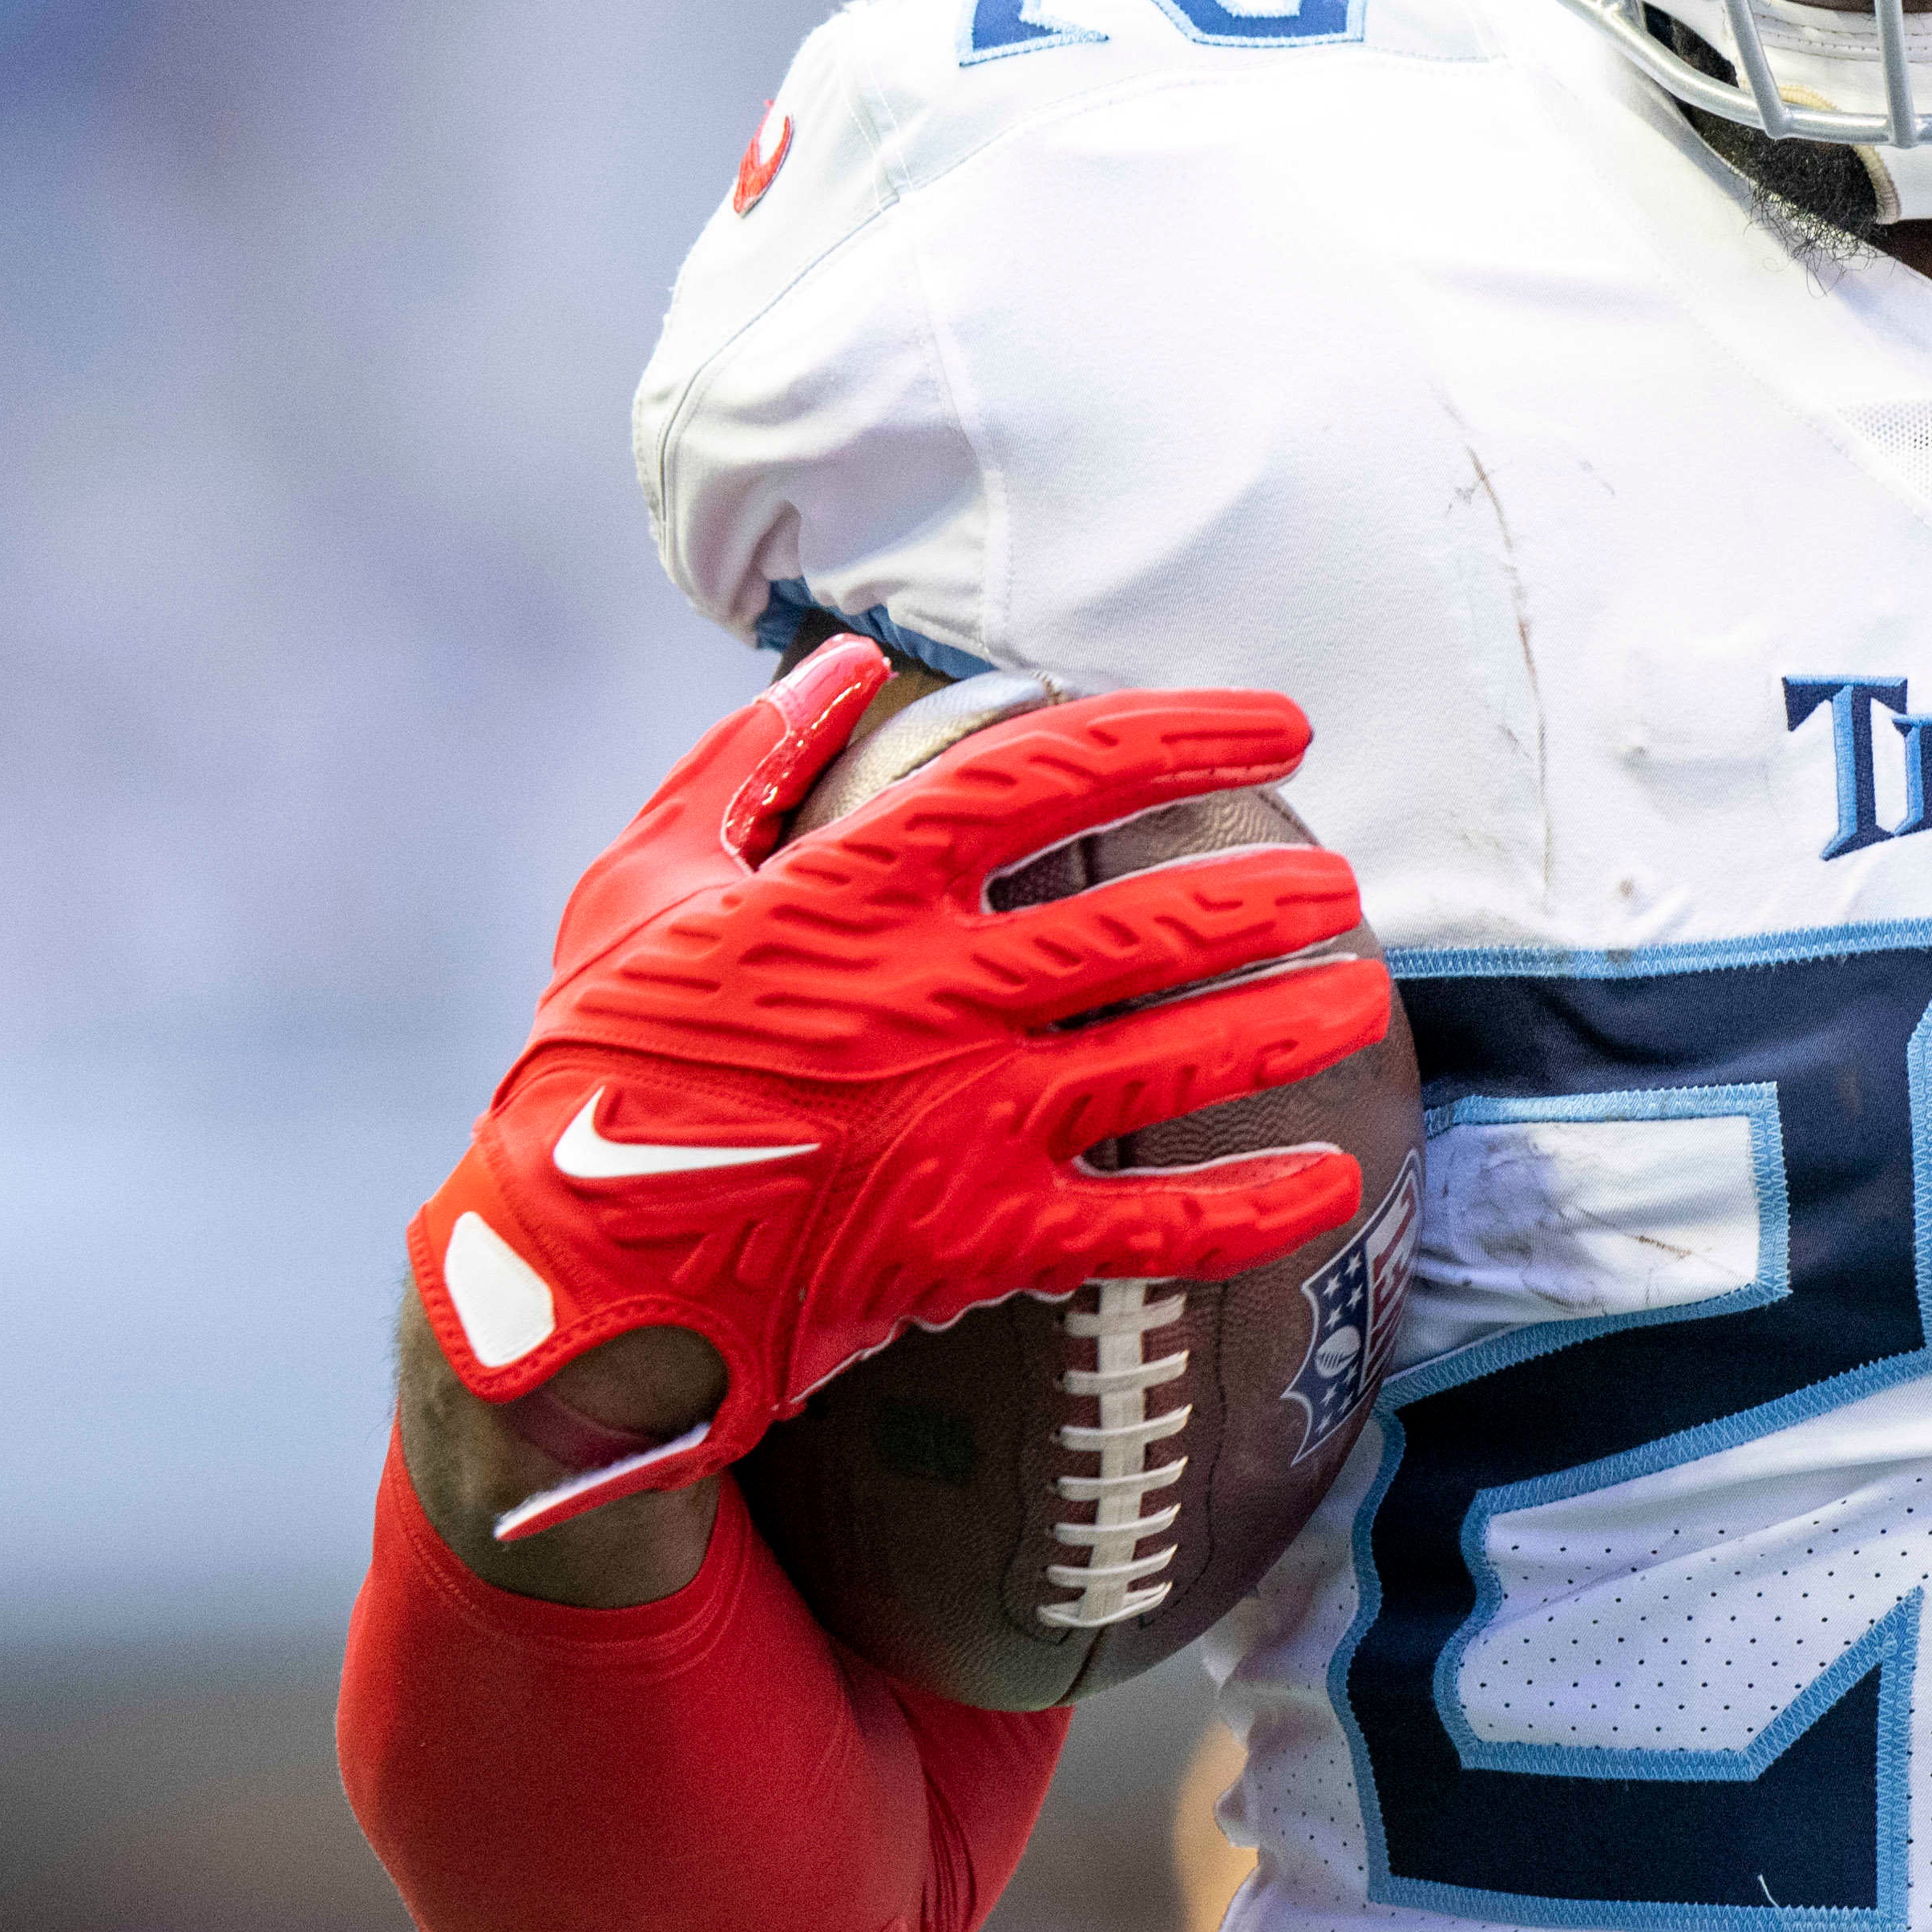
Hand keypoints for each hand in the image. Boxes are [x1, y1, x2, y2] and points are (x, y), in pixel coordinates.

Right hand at [403, 641, 1391, 1537]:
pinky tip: (1329, 1179)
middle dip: (1268, 891)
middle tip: (1340, 877)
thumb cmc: (599, 1058)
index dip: (1180, 732)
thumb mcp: (641, 880)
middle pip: (1143, 919)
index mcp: (852, 888)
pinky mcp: (974, 1239)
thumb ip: (747, 761)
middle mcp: (928, 994)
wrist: (568, 1269)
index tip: (1276, 723)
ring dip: (1284, 1023)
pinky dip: (1247, 1207)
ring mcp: (960, 1120)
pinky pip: (1144, 1227)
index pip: (1049, 771)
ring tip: (1362, 992)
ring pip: (1169, 1059)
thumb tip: (844, 662)